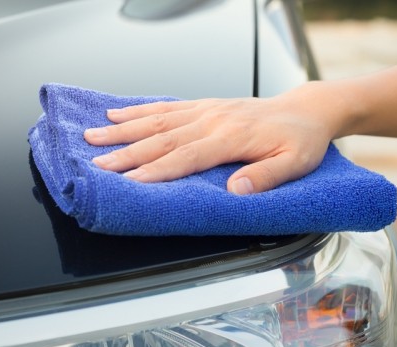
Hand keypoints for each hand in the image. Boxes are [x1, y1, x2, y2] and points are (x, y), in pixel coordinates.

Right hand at [83, 82, 342, 194]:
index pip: (187, 156)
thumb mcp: (296, 164)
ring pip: (157, 121)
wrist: (305, 110)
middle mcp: (213, 120)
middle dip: (127, 152)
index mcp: (232, 137)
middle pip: (162, 138)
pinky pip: (165, 106)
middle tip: (97, 163)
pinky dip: (138, 111)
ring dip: (123, 130)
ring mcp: (205, 110)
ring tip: (92, 137)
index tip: (129, 181)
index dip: (156, 170)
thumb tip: (235, 190)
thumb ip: (266, 177)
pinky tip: (115, 115)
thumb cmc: (300, 141)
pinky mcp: (202, 106)